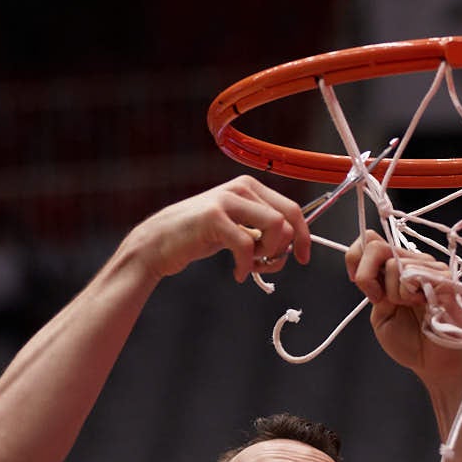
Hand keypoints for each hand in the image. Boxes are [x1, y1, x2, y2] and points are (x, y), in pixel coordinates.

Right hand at [131, 176, 310, 283]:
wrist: (158, 243)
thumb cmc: (197, 237)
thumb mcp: (235, 227)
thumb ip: (260, 228)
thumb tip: (293, 241)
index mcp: (249, 187)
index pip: (291, 208)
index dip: (303, 235)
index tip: (304, 256)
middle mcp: (241, 188)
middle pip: (287, 218)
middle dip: (284, 247)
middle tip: (267, 264)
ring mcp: (227, 201)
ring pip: (274, 227)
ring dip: (268, 255)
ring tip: (251, 266)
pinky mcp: (214, 218)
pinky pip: (248, 246)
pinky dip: (247, 266)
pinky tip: (238, 274)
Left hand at [346, 231, 461, 384]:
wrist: (432, 362)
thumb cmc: (409, 341)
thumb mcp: (379, 314)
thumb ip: (374, 288)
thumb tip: (373, 267)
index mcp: (393, 269)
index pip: (370, 240)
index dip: (356, 256)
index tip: (357, 282)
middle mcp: (411, 263)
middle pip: (377, 246)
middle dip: (366, 276)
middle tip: (379, 299)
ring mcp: (429, 268)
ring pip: (395, 263)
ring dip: (394, 293)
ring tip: (409, 307)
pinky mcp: (443, 278)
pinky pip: (416, 274)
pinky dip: (409, 294)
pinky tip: (421, 305)